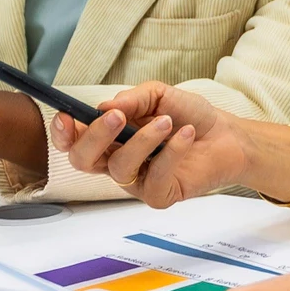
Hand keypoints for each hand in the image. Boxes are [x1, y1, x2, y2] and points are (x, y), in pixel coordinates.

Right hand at [48, 79, 243, 207]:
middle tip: (117, 117)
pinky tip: (186, 135)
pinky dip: (171, 152)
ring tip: (167, 121)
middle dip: (95, 137)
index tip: (68, 117)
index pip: (73, 141)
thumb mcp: (159, 95)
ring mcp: (136, 181)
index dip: (63, 133)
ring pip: (120, 167)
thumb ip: (132, 99)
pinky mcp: (158, 195)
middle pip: (83, 160)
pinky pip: (154, 177)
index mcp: (109, 137)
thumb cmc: (189, 116)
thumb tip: (103, 107)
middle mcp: (116, 160)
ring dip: (143, 139)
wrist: (227, 135)